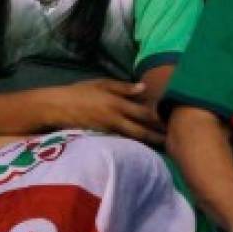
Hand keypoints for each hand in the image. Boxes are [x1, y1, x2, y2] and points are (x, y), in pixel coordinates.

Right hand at [39, 78, 164, 145]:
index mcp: (117, 103)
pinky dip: (134, 144)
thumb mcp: (101, 84)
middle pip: (142, 129)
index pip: (144, 111)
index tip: (173, 119)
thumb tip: (144, 87)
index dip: (159, 116)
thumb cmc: (79, 92)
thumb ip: (123, 87)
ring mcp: (109, 130)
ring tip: (163, 145)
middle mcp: (116, 118)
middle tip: (174, 139)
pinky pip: (123, 142)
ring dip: (149, 142)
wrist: (58, 108)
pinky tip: (143, 147)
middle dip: (158, 135)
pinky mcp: (103, 138)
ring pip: (134, 138)